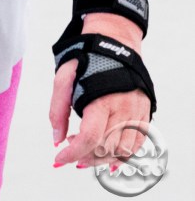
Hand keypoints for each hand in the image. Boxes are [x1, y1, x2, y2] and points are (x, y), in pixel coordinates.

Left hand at [50, 12, 149, 168]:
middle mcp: (123, 109)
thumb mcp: (64, 76)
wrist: (114, 42)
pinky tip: (108, 156)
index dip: (73, 153)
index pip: (90, 138)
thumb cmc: (87, 58)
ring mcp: (136, 113)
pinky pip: (137, 144)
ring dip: (103, 158)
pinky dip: (123, 155)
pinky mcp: (144, 113)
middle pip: (106, 148)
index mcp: (102, 99)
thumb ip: (58, 109)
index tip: (59, 158)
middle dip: (85, 156)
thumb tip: (56, 138)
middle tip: (71, 148)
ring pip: (123, 151)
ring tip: (88, 149)